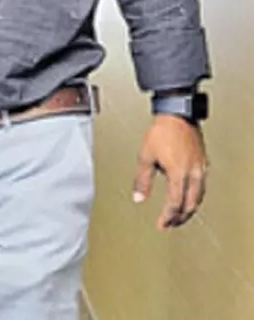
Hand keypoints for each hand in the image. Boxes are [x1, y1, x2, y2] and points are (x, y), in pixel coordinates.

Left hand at [133, 115, 208, 229]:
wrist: (177, 115)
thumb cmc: (161, 132)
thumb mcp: (145, 156)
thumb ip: (141, 180)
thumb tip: (138, 198)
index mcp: (178, 173)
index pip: (175, 203)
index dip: (168, 217)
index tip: (162, 225)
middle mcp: (193, 173)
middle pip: (190, 205)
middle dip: (180, 218)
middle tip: (170, 224)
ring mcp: (201, 169)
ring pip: (198, 197)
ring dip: (188, 209)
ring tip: (177, 215)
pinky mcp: (203, 164)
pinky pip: (201, 187)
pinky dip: (194, 197)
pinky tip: (187, 197)